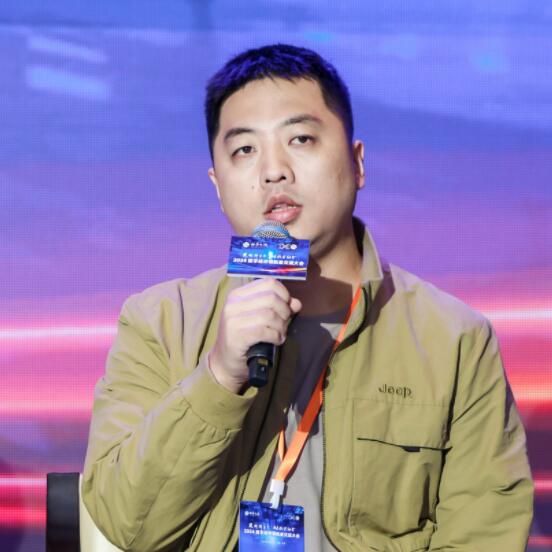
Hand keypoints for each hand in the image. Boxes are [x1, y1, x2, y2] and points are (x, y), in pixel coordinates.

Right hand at [208, 278, 301, 393]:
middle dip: (284, 312)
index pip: (269, 283)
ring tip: (279, 334)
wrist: (224, 362)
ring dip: (281, 326)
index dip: (284, 294)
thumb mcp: (259, 318)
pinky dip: (276, 336)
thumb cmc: (244, 338)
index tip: (286, 307)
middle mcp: (233, 304)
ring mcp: (232, 320)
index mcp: (238, 295)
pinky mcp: (236, 337)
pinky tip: (276, 341)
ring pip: (270, 315)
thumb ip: (278, 308)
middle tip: (283, 324)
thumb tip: (297, 303)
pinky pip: (264, 331)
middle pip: (271, 298)